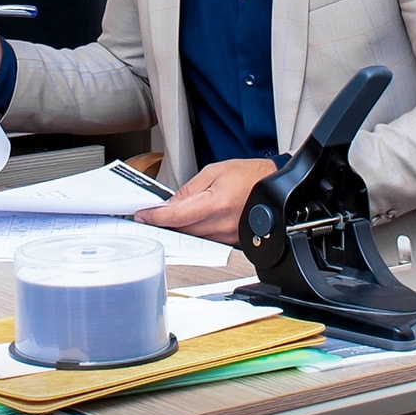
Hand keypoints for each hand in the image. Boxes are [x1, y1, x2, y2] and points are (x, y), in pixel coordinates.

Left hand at [133, 157, 277, 244]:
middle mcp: (222, 225)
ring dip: (178, 229)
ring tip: (168, 217)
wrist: (272, 184)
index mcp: (216, 204)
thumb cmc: (248, 175)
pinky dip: (194, 232)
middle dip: (164, 223)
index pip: (177, 216)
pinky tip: (189, 224)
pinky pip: (206, 240)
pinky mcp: (232, 242)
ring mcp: (228, 236)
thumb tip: (169, 204)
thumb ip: (189, 190)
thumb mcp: (213, 172)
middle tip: (149, 216)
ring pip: (193, 238)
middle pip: (182, 230)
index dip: (156, 217)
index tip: (143, 216)